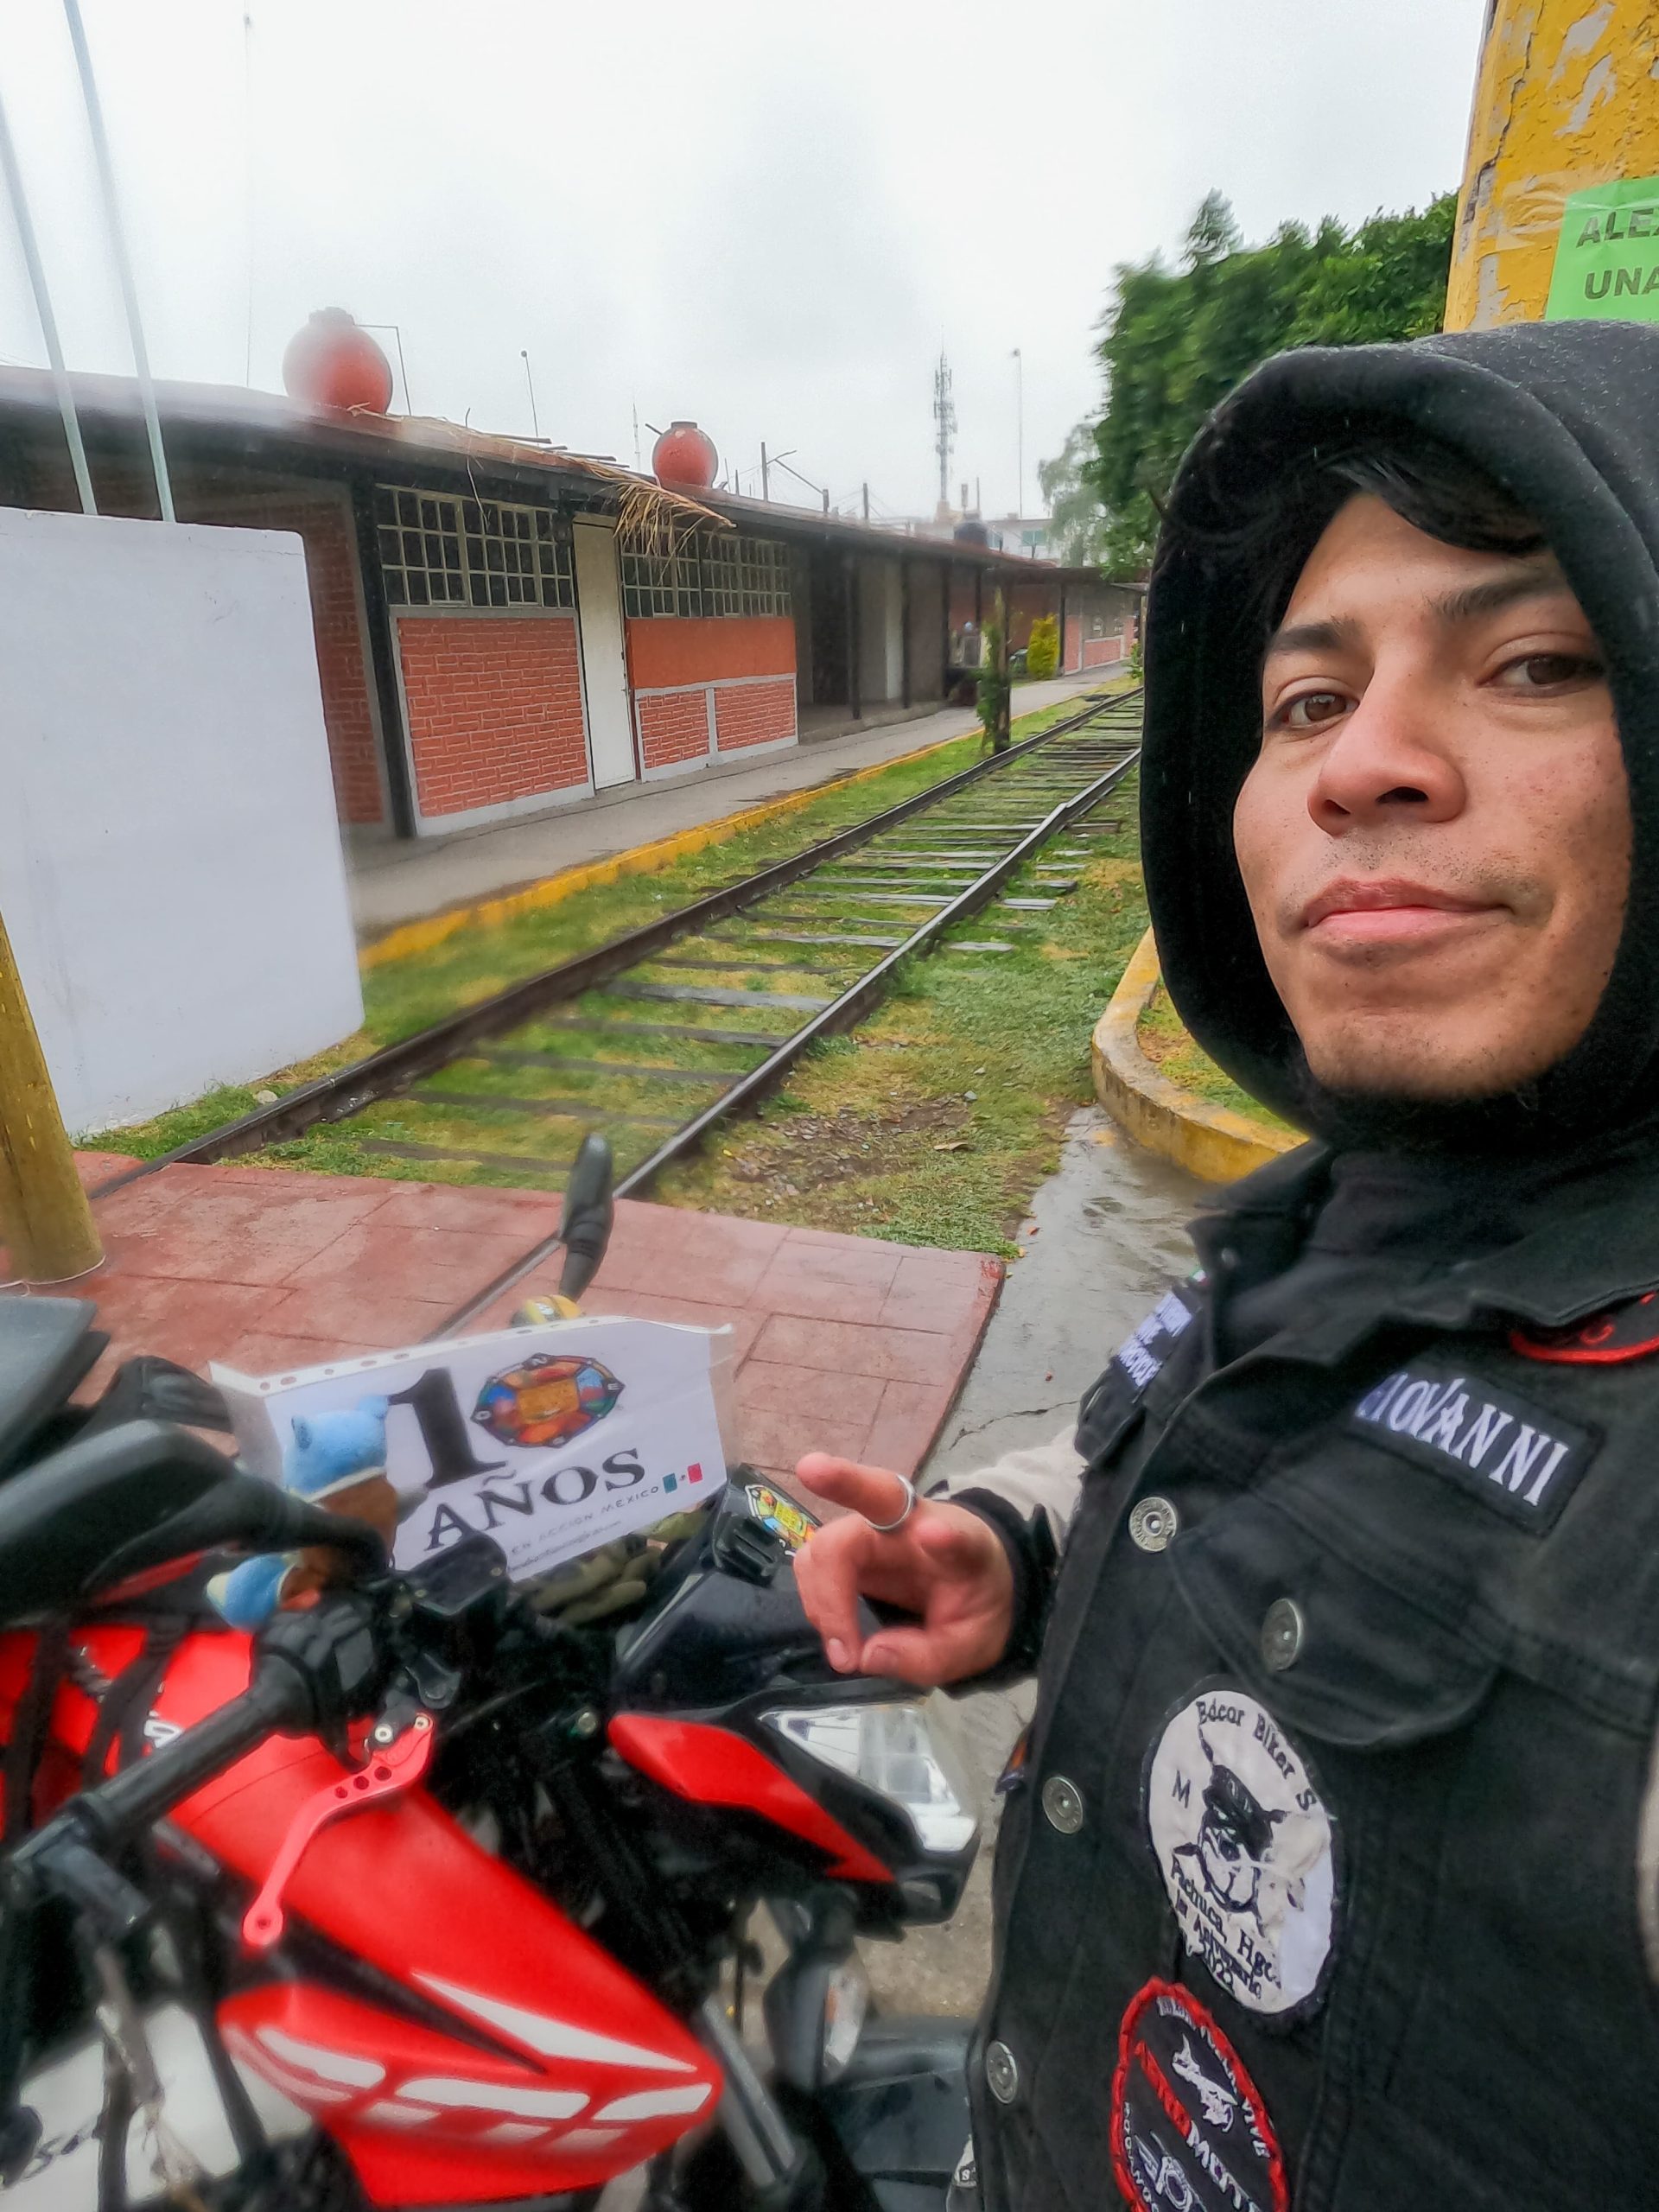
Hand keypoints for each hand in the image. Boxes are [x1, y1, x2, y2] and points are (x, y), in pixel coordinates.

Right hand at [791, 1455, 1014, 1687]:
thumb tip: (866, 1656)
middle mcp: (914, 1525)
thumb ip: (925, 1657)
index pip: (961, 1536)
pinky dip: (816, 1601)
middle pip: (875, 1495)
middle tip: (811, 1476)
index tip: (934, 1534)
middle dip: (842, 1484)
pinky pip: (816, 1562)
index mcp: (964, 1547)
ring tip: (842, 1650)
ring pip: (830, 1540)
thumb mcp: (969, 1647)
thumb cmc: (972, 1604)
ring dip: (822, 1593)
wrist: (972, 1587)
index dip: (947, 1538)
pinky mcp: (847, 1550)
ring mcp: (874, 1532)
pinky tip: (833, 1634)